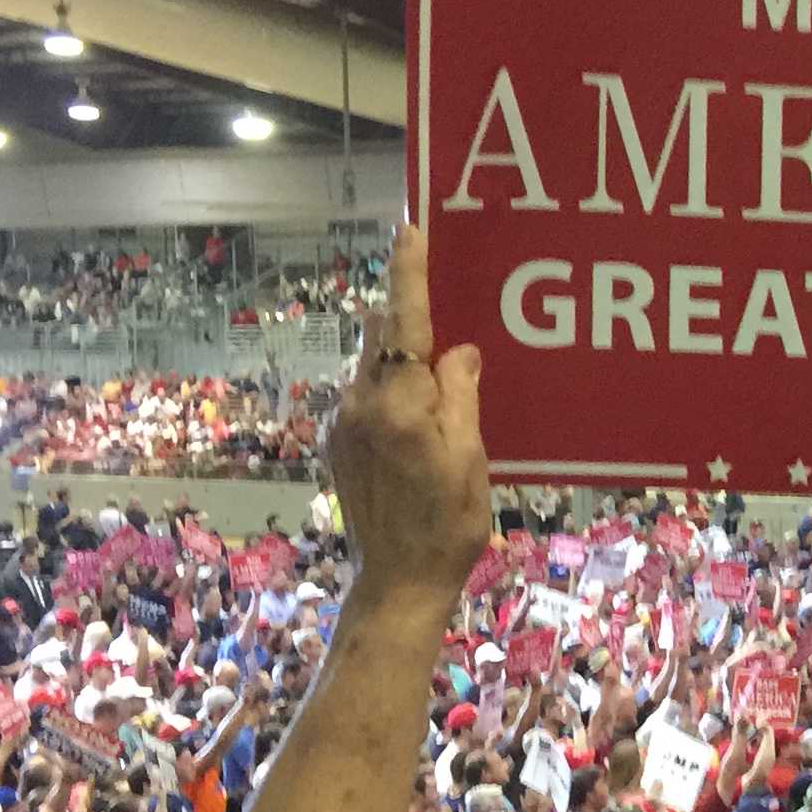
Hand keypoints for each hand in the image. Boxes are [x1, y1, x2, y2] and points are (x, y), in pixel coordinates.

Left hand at [327, 225, 487, 613]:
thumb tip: (457, 350)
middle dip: (411, 318)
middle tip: (445, 305)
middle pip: (384, 338)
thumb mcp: (471, 457)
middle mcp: (360, 405)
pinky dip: (396, 392)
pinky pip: (369, 398)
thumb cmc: (448, 525)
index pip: (404, 321)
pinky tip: (424, 417)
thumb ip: (461, 394)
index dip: (408, 272)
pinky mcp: (339, 444)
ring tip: (444, 375)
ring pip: (376, 368)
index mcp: (398, 404)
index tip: (410, 229)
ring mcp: (343, 425)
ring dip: (405, 361)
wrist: (398, 582)